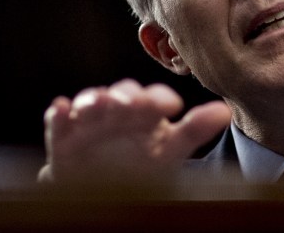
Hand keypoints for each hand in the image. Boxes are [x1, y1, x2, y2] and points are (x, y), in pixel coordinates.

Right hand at [37, 78, 231, 184]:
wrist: (104, 188)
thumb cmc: (140, 163)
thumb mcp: (170, 149)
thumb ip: (194, 129)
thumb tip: (225, 110)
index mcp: (144, 111)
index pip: (153, 99)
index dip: (160, 99)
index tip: (172, 106)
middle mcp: (116, 111)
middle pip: (120, 96)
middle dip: (125, 97)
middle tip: (132, 103)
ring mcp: (88, 123)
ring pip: (89, 103)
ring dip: (92, 100)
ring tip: (97, 104)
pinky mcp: (63, 139)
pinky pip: (58, 124)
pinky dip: (58, 115)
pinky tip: (60, 108)